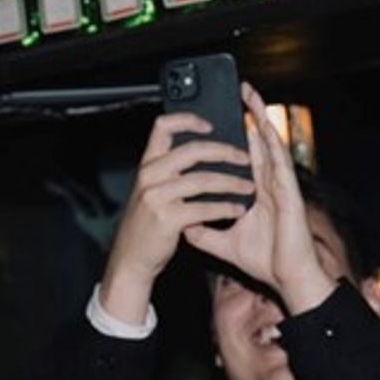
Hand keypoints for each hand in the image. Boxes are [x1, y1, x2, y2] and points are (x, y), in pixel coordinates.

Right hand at [97, 111, 253, 325]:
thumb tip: (204, 155)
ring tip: (248, 187)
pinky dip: (225, 208)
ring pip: (203, 180)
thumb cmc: (146, 226)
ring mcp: (156, 197)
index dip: (188, 120)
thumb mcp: (151, 191)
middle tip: (244, 157)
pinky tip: (236, 209)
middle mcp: (149, 176)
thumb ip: (169, 172)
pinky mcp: (167, 219)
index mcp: (147, 165)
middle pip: (192, 150)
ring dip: (231, 183)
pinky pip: (204, 208)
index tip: (211, 125)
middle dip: (224, 152)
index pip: (163, 127)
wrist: (131, 259)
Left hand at [184, 84, 333, 315]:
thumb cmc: (265, 260)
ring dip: (261, 119)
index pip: (246, 155)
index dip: (237, 133)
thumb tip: (183, 225)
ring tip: (250, 96)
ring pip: (270, 144)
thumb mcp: (224, 243)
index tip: (224, 116)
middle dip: (250, 115)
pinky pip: (280, 163)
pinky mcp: (289, 194)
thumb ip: (205, 233)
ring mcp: (281, 186)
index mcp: (258, 191)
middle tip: (240, 90)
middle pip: (259, 141)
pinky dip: (271, 143)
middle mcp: (270, 184)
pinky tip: (263, 126)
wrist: (286, 278)